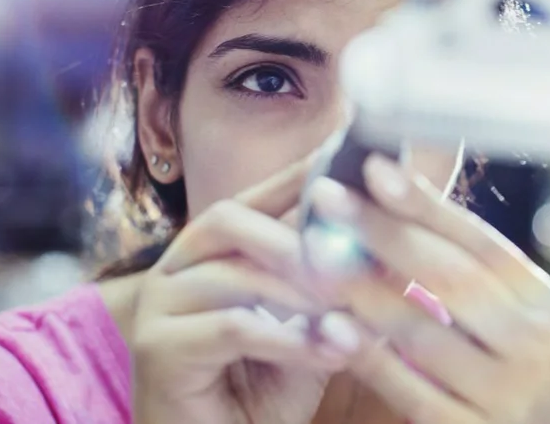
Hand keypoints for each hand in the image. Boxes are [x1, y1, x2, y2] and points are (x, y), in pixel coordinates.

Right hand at [129, 157, 360, 423]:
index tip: (353, 161)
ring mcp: (160, 306)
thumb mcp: (312, 326)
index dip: (301, 176)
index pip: (256, 196)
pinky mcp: (158, 350)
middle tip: (354, 260)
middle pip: (230, 219)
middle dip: (298, 238)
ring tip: (350, 314)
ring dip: (302, 292)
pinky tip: (329, 352)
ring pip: (233, 273)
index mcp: (211, 250)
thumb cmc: (266, 388)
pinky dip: (288, 338)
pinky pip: (232, 327)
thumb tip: (391, 244)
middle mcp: (176, 266)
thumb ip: (337, 286)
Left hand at [305, 154, 549, 423]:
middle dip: (383, 232)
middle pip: (450, 277)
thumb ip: (466, 272)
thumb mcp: (513, 318)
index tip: (375, 167)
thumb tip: (396, 197)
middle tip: (328, 197)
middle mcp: (532, 344)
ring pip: (423, 332)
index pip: (479, 243)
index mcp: (543, 302)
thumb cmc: (514, 371)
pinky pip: (409, 390)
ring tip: (313, 252)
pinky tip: (330, 326)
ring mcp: (504, 393)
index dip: (425, 204)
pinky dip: (368, 355)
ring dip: (361, 289)